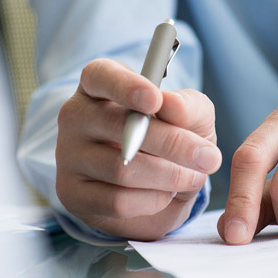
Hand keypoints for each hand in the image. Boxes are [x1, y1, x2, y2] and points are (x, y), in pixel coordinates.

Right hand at [56, 59, 220, 239]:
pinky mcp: (73, 195)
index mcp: (99, 84)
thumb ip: (188, 107)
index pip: (101, 76)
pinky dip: (152, 200)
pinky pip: (117, 201)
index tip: (155, 100)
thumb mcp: (191, 117)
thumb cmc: (171, 140)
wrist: (158, 187)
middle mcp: (76, 116)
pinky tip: (165, 194)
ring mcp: (69, 156)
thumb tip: (172, 106)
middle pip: (117, 126)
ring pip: (121, 168)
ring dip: (168, 176)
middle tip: (209, 158)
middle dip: (171, 143)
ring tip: (191, 177)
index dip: (127, 87)